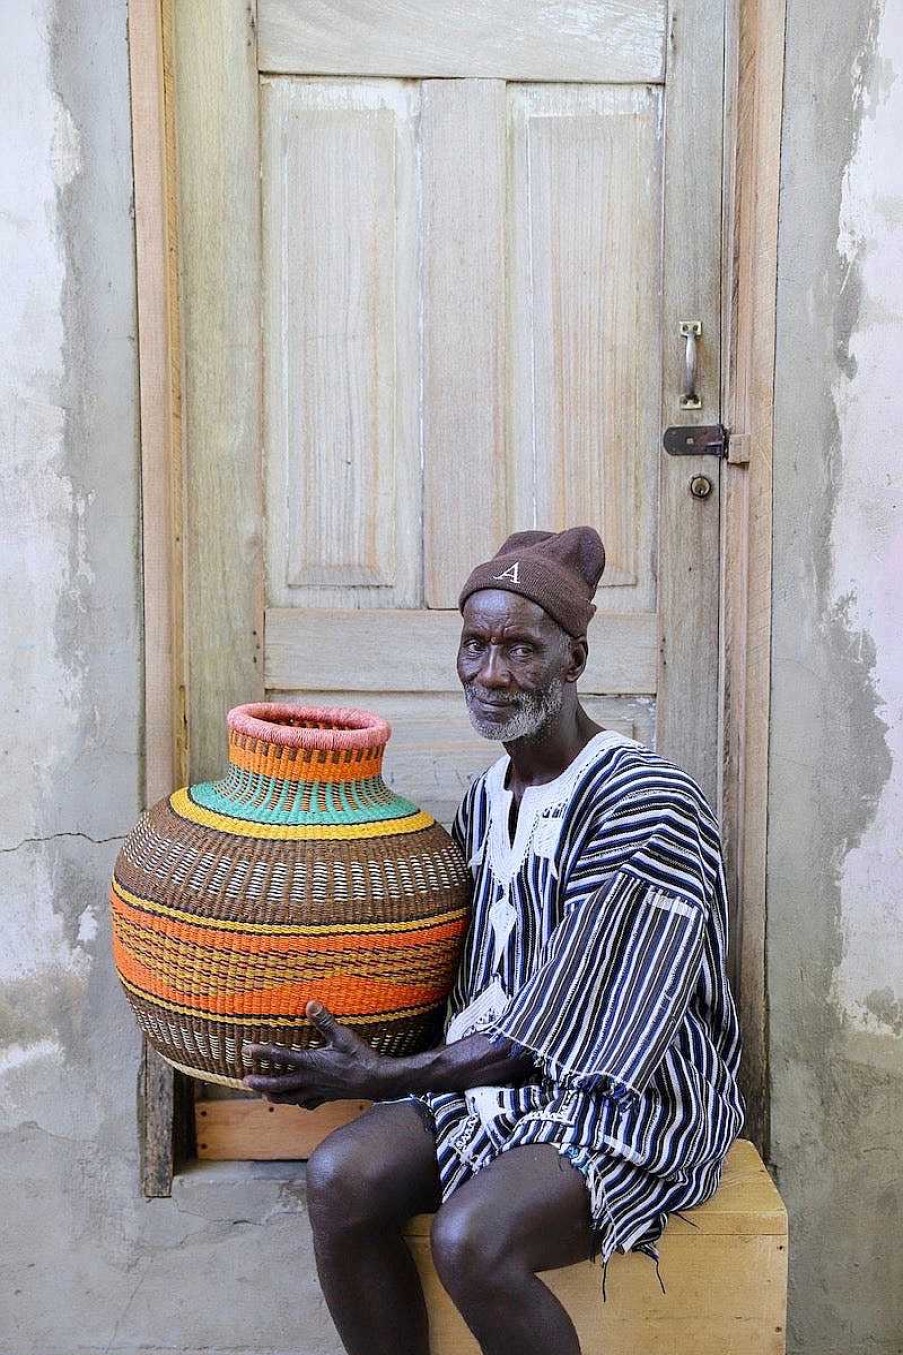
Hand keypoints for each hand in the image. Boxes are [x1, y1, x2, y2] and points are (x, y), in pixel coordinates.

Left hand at [242, 1002, 387, 1106]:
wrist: (377, 1081)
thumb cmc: (361, 1057)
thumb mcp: (344, 1036)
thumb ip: (325, 1021)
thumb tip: (310, 1003)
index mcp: (311, 1063)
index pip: (282, 1057)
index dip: (263, 1053)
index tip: (247, 1050)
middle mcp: (311, 1080)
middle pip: (280, 1084)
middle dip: (261, 1082)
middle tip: (245, 1081)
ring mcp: (318, 1091)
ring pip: (291, 1098)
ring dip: (275, 1096)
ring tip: (263, 1094)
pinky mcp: (327, 1097)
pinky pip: (308, 1104)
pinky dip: (298, 1103)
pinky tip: (296, 1101)